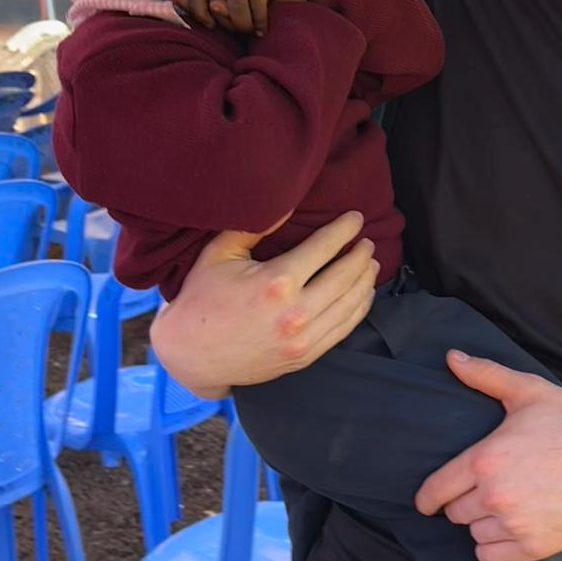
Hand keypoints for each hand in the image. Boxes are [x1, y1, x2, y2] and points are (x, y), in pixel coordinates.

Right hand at [149, 212, 378, 397]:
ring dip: (365, 281)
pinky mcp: (305, 356)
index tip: (355, 218)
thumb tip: (284, 204)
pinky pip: (343, 329)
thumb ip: (254, 227)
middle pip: (345, 276)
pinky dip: (359, 309)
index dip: (344, 229)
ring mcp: (303, 339)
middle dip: (360, 254)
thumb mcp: (220, 254)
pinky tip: (363, 294)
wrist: (191, 354)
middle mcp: (296, 313)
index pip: (324, 248)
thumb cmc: (202, 299)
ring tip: (370, 263)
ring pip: (350, 304)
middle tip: (366, 240)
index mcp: (276, 282)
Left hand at [171, 0, 306, 33]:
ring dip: (245, 27)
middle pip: (217, 10)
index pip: (195, 1)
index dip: (202, 18)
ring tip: (252, 29)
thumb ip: (212, 2)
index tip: (213, 24)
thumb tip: (200, 5)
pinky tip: (262, 28)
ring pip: (236, 12)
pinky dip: (260, 24)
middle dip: (229, 25)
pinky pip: (256, 10)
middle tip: (241, 27)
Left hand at [414, 353, 561, 560]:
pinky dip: (496, 546)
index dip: (428, 497)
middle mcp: (495, 495)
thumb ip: (485, 375)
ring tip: (503, 506)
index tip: (427, 503)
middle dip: (464, 502)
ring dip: (482, 524)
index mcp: (485, 459)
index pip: (437, 489)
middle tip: (485, 490)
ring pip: (474, 535)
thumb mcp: (529, 391)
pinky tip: (510, 528)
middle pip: (455, 513)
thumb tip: (451, 357)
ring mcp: (516, 524)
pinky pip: (492, 557)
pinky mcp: (536, 547)